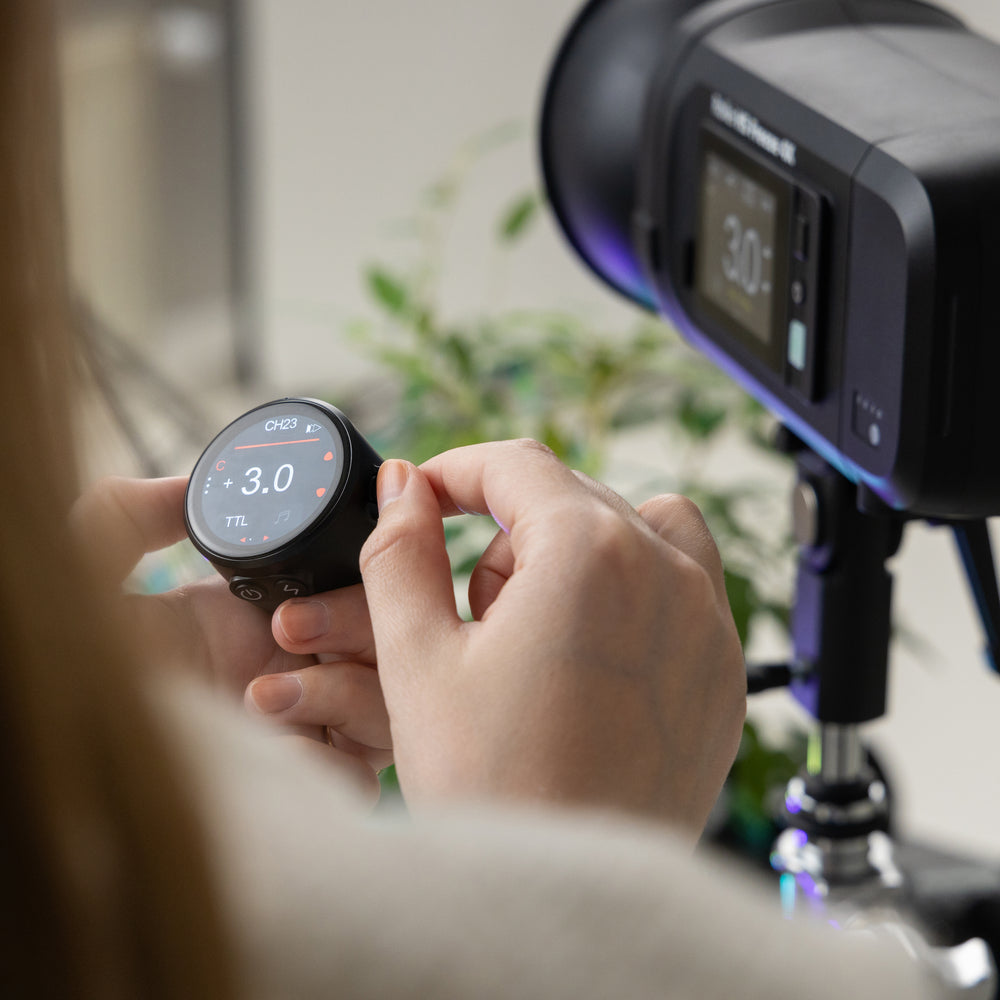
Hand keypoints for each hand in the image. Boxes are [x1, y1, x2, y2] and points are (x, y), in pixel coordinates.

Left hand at [71, 476, 390, 798]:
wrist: (74, 740)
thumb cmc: (78, 664)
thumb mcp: (95, 573)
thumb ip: (131, 514)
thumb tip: (189, 485)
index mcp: (266, 612)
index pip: (352, 581)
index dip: (351, 572)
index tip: (301, 580)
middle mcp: (299, 664)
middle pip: (390, 635)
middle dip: (355, 622)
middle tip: (286, 626)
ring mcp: (312, 724)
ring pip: (388, 698)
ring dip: (345, 688)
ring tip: (263, 694)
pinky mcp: (312, 781)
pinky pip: (366, 768)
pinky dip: (332, 751)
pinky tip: (273, 743)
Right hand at [357, 441, 745, 837]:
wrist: (573, 902)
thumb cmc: (496, 789)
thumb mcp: (418, 659)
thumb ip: (399, 552)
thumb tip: (402, 483)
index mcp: (590, 552)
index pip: (516, 465)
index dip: (456, 471)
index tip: (425, 497)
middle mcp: (667, 572)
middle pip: (573, 497)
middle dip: (507, 531)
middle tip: (469, 613)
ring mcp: (707, 622)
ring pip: (637, 528)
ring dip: (577, 550)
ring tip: (533, 632)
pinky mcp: (723, 670)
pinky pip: (683, 586)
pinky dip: (631, 591)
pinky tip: (588, 660)